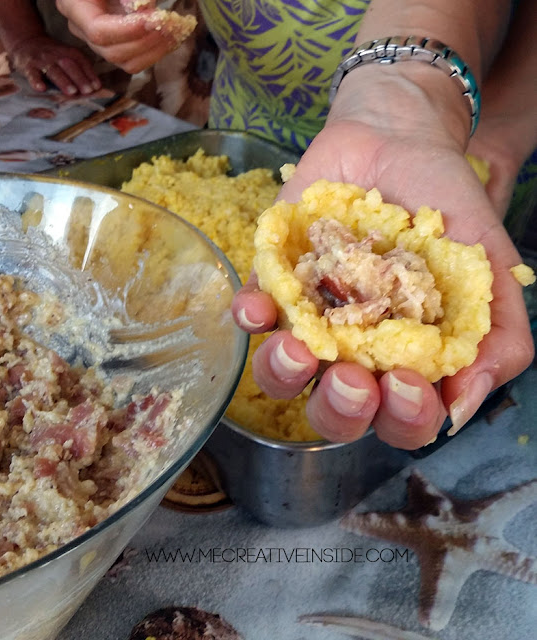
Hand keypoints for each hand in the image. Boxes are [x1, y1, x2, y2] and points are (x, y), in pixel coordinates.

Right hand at [9, 35, 100, 95]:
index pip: (80, 61)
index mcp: (68, 52)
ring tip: (72, 91)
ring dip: (63, 81)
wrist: (26, 41)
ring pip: (53, 70)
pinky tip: (41, 88)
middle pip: (69, 65)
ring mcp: (41, 60)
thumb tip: (98, 88)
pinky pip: (32, 74)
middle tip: (87, 91)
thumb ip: (82, 70)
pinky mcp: (28, 66)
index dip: (89, 73)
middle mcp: (56, 55)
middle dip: (79, 78)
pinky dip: (36, 81)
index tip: (97, 87)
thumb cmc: (53, 56)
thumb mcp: (68, 57)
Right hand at [56, 0, 183, 73]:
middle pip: (113, 52)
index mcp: (74, 7)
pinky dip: (154, 52)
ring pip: (125, 62)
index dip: (127, 30)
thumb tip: (146, 8)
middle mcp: (81, 30)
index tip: (153, 19)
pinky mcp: (113, 45)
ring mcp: (97, 42)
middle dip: (145, 42)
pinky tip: (169, 39)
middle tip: (170, 26)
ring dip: (154, 51)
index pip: (98, 31)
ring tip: (174, 33)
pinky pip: (133, 60)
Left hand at [232, 65, 533, 449]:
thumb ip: (499, 341)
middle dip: (341, 409)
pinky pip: (252, 313)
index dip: (403, 420)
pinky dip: (251, 315)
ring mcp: (309, 320)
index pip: (402, 420)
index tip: (407, 384)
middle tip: (352, 379)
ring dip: (284, 374)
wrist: (400, 142)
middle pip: (335, 413)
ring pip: (281, 375)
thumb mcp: (492, 272)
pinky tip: (259, 305)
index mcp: (405, 362)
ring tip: (297, 348)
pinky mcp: (275, 284)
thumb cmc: (448, 211)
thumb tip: (461, 405)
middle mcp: (352, 353)